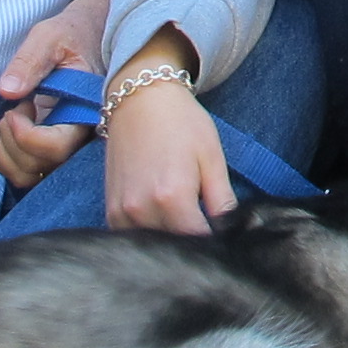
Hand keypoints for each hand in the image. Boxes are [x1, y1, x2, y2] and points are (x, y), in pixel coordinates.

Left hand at [0, 0, 106, 190]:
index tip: (14, 108)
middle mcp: (75, 136)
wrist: (88, 36)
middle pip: (38, 168)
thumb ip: (30, 60)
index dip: (28, 138)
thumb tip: (7, 91)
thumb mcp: (50, 36)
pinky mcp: (42, 145)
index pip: (58, 148)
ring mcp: (58, 144)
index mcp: (85, 112)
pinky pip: (17, 167)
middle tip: (8, 108)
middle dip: (8, 142)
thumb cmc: (73, 33)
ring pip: (25, 175)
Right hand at [103, 72, 233, 233]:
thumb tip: (236, 231)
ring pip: (153, 246)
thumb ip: (222, 201)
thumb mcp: (212, 159)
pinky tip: (164, 221)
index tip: (225, 237)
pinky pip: (133, 238)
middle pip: (175, 248)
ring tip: (185, 223)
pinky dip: (150, 236)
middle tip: (207, 227)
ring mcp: (122, 213)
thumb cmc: (181, 123)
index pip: (199, 242)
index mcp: (172, 199)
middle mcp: (142, 211)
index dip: (216, 243)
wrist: (140, 99)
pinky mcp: (111, 211)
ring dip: (170, 243)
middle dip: (194, 244)